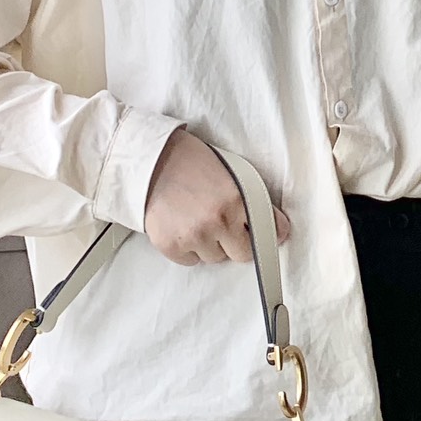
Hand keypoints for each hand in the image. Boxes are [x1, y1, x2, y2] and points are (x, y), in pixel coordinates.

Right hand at [143, 127, 291, 265]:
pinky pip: (191, 261)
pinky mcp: (171, 246)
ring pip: (215, 258)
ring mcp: (194, 236)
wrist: (147, 159)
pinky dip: (188, 249)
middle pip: (243, 253)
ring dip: (210, 244)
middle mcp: (219, 220)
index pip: (271, 231)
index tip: (271, 236)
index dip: (270, 233)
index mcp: (238, 198)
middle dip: (237, 242)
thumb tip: (273, 224)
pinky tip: (181, 225)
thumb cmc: (188, 160)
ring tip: (196, 218)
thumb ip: (251, 198)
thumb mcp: (231, 170)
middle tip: (224, 224)